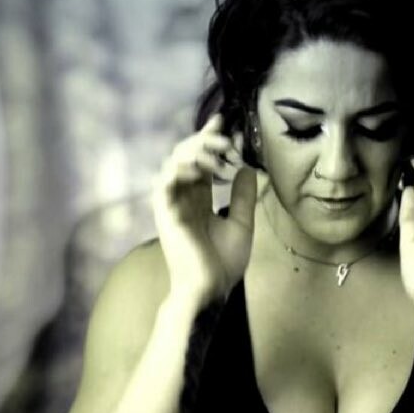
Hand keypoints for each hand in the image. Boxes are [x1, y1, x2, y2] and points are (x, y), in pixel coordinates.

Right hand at [152, 114, 257, 305]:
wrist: (210, 289)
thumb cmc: (223, 262)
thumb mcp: (242, 223)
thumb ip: (243, 196)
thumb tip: (248, 167)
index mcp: (199, 198)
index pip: (202, 160)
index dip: (210, 139)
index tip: (226, 123)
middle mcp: (183, 196)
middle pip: (186, 154)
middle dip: (205, 139)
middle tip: (227, 136)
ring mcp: (172, 203)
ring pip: (174, 161)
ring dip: (196, 151)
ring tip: (220, 152)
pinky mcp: (165, 212)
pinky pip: (166, 181)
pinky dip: (181, 168)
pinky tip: (202, 167)